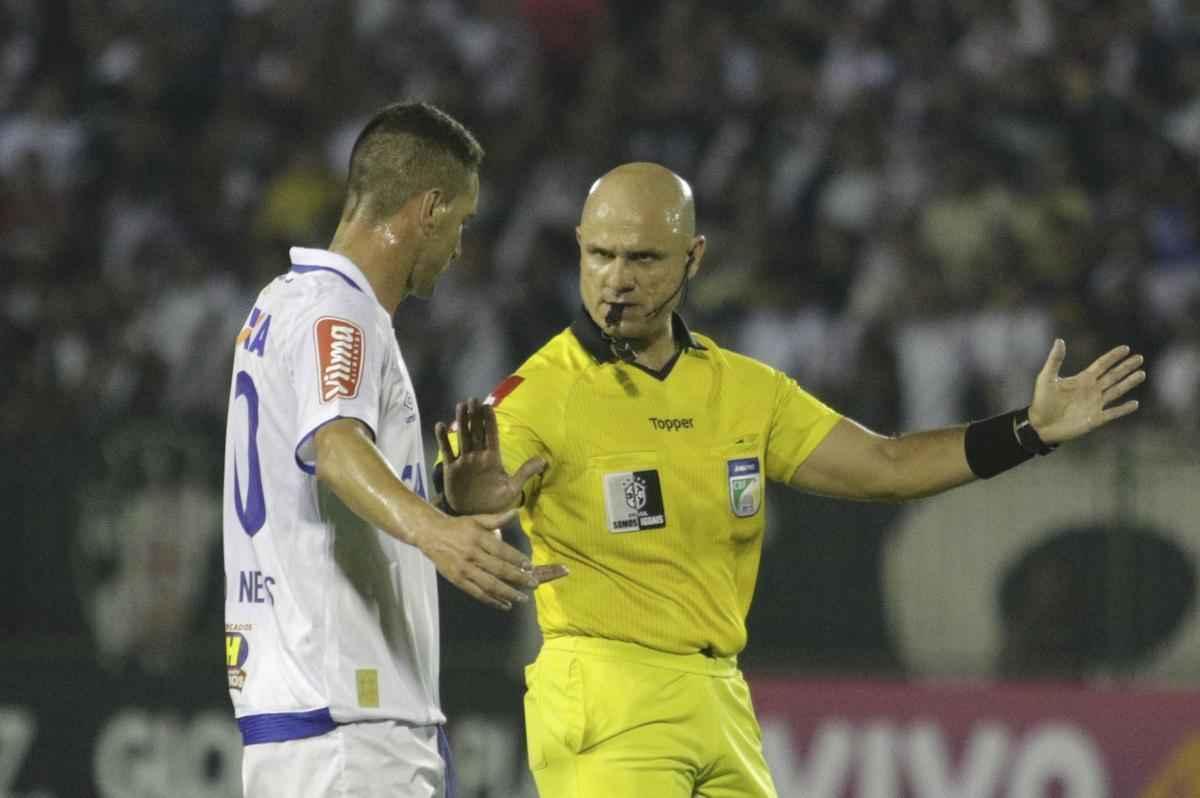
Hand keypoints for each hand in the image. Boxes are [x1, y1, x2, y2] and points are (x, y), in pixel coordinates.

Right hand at [416, 509, 567, 609]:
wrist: (430, 535)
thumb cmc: (457, 527)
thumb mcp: (477, 519)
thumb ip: (497, 519)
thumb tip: (516, 511)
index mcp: (478, 538)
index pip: (501, 551)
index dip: (517, 559)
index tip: (530, 566)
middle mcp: (472, 554)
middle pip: (498, 569)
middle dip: (518, 578)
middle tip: (533, 584)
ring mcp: (464, 569)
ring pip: (489, 584)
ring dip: (507, 593)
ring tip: (522, 599)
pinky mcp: (457, 580)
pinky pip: (477, 593)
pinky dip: (491, 600)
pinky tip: (504, 605)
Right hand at [435, 398, 546, 514]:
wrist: (476, 516)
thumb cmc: (495, 502)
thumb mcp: (512, 488)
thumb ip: (525, 472)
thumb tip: (544, 460)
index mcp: (493, 458)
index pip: (491, 435)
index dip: (489, 421)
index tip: (487, 405)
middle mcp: (478, 455)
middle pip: (476, 431)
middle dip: (474, 416)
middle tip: (472, 399)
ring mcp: (464, 461)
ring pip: (462, 437)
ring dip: (461, 422)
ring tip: (459, 406)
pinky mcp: (451, 468)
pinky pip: (447, 451)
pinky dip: (443, 439)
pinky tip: (440, 426)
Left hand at [1028, 339, 1144, 443]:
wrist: (1040, 425)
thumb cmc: (1042, 401)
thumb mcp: (1046, 378)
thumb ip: (1055, 360)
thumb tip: (1059, 340)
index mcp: (1082, 379)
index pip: (1101, 365)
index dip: (1113, 356)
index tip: (1126, 348)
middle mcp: (1092, 390)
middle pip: (1113, 375)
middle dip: (1126, 367)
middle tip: (1140, 357)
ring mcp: (1095, 404)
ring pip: (1116, 391)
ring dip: (1129, 383)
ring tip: (1142, 374)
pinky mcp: (1095, 418)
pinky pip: (1113, 413)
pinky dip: (1124, 409)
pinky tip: (1135, 404)